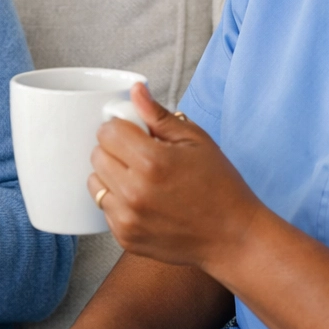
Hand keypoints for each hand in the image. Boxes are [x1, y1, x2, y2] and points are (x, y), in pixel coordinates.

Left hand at [89, 83, 264, 270]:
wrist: (233, 237)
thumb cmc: (220, 186)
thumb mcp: (196, 141)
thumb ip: (159, 115)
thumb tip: (135, 91)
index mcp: (152, 162)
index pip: (107, 132)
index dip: (121, 128)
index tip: (134, 133)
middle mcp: (134, 192)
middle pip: (97, 155)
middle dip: (114, 149)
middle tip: (139, 155)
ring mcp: (128, 218)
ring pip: (95, 183)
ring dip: (111, 175)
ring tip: (139, 178)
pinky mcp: (125, 237)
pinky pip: (105, 209)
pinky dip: (118, 201)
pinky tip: (143, 200)